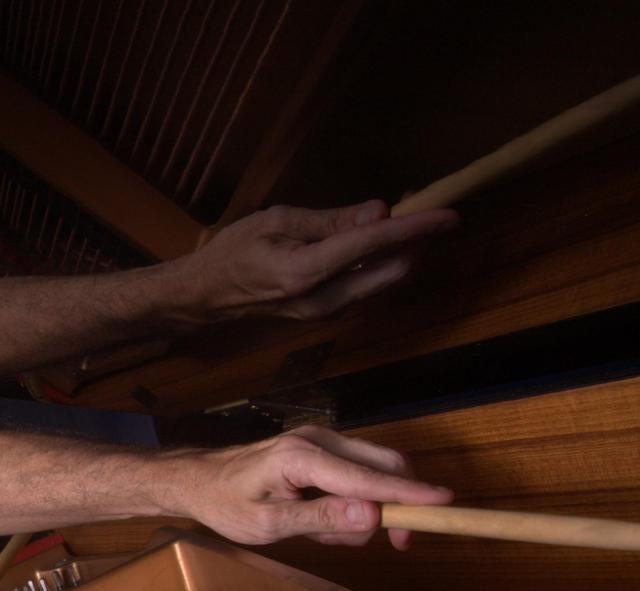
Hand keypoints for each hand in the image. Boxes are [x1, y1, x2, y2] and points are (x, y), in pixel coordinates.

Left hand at [167, 425, 453, 547]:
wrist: (198, 481)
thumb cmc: (226, 504)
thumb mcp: (268, 524)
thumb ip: (320, 519)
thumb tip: (371, 515)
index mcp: (300, 457)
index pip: (366, 478)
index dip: (408, 493)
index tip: (445, 503)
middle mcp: (317, 440)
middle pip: (383, 464)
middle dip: (397, 504)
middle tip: (395, 543)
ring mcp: (321, 440)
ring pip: (373, 471)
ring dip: (365, 508)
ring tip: (321, 532)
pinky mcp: (321, 448)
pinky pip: (356, 473)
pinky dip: (351, 501)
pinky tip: (319, 520)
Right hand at [175, 200, 459, 321]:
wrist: (206, 296)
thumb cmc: (233, 252)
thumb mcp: (277, 221)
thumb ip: (330, 220)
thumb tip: (378, 212)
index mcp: (307, 272)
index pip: (375, 245)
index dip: (416, 228)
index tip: (450, 214)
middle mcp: (324, 300)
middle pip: (391, 271)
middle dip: (417, 242)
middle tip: (427, 210)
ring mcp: (326, 312)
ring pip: (382, 282)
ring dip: (401, 254)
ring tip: (406, 223)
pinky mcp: (325, 314)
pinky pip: (366, 287)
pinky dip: (381, 264)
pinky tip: (379, 244)